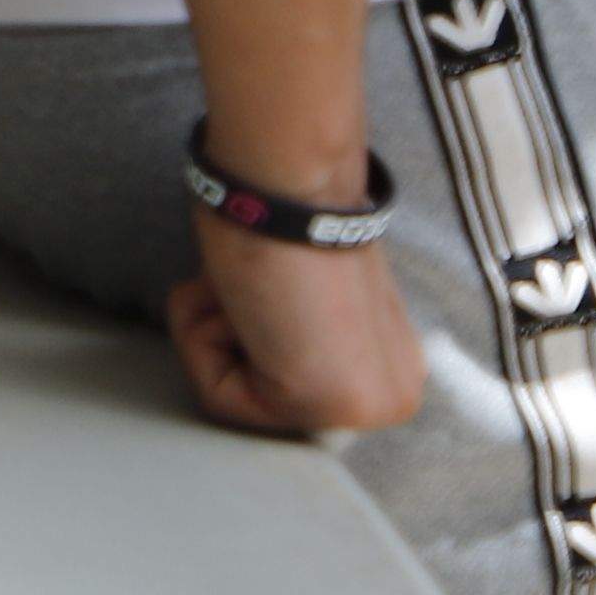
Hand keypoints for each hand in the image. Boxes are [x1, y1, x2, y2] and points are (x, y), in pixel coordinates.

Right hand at [164, 220, 424, 441]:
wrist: (295, 186)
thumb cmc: (289, 216)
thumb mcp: (311, 297)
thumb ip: (310, 331)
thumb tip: (266, 330)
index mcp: (396, 368)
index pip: (293, 381)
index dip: (250, 329)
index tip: (266, 282)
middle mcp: (392, 398)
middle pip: (269, 397)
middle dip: (232, 334)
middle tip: (245, 286)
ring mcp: (361, 409)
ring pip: (239, 397)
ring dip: (212, 329)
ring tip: (236, 286)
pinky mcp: (319, 403)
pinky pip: (220, 395)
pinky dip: (199, 339)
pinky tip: (229, 301)